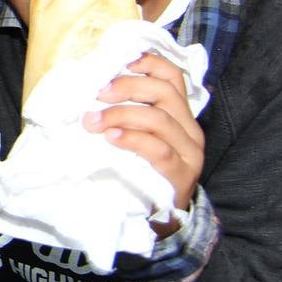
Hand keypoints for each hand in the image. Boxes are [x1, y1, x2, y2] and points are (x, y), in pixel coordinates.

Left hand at [83, 52, 204, 227]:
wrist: (163, 218)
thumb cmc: (142, 170)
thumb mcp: (137, 136)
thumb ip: (126, 113)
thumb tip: (91, 88)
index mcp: (179, 114)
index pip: (172, 76)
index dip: (147, 63)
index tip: (117, 62)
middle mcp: (189, 129)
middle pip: (164, 92)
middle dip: (126, 87)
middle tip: (97, 94)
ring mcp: (189, 153)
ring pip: (160, 119)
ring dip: (121, 115)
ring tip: (93, 122)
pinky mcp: (182, 176)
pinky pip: (160, 151)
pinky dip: (133, 140)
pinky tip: (111, 138)